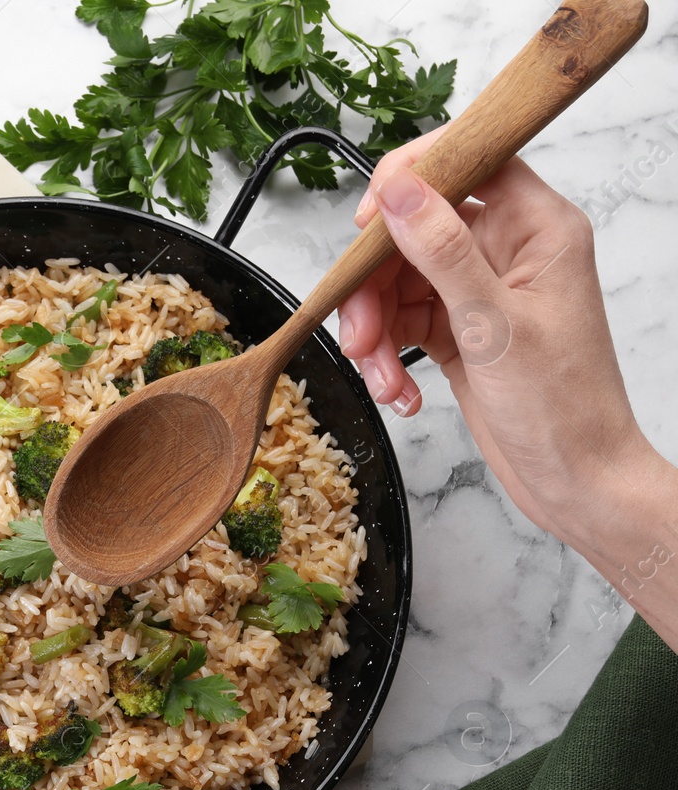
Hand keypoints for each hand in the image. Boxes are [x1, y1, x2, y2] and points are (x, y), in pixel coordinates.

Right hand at [338, 125, 649, 540]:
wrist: (576, 481)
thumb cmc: (563, 408)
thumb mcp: (494, 325)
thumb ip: (443, 250)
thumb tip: (398, 190)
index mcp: (537, 228)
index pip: (469, 162)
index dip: (410, 180)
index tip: (367, 222)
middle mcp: (508, 250)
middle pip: (414, 229)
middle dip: (375, 283)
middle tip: (360, 332)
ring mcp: (480, 289)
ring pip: (398, 280)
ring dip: (376, 329)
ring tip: (381, 376)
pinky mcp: (459, 327)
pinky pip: (401, 321)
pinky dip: (388, 356)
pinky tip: (399, 390)